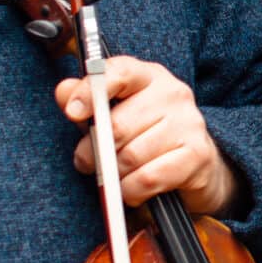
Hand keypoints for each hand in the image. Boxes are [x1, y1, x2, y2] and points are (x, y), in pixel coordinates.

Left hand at [55, 55, 245, 214]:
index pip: (120, 72)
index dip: (91, 91)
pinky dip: (131, 190)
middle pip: (117, 125)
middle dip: (94, 151)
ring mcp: (189, 123)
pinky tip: (133, 188)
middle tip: (87, 161)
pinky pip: (147, 179)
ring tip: (115, 176)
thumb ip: (86, 101)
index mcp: (149, 77)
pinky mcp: (198, 154)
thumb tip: (63, 90)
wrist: (195, 164)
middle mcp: (173, 94)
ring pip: (130, 157)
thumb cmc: (146, 135)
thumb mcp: (114, 113)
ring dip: (114, 175)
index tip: (73, 112)